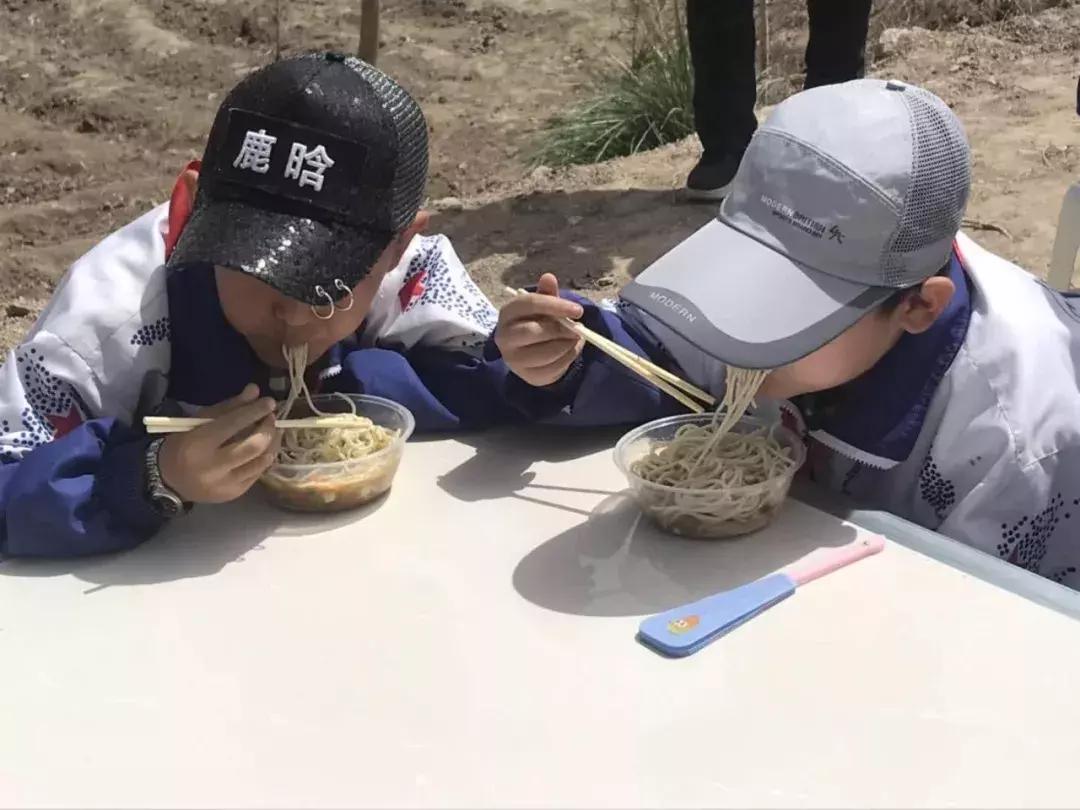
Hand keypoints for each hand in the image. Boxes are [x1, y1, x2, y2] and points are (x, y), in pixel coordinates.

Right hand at [158, 384, 281, 503]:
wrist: (169, 480)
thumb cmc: (183, 444)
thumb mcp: (198, 421)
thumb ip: (228, 407)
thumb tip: (255, 391)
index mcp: (197, 444)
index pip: (233, 424)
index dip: (254, 411)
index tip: (269, 402)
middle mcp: (212, 467)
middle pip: (253, 445)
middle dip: (268, 428)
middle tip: (271, 417)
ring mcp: (225, 484)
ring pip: (261, 461)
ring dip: (272, 443)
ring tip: (273, 430)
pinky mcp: (234, 494)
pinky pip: (258, 474)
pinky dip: (264, 458)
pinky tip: (265, 448)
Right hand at [495, 273, 585, 386]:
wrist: (526, 351)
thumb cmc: (535, 322)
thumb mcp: (541, 306)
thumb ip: (546, 293)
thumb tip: (549, 277)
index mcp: (508, 313)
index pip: (530, 304)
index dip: (556, 305)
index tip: (578, 310)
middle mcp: (504, 337)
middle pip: (534, 331)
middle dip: (560, 330)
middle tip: (577, 329)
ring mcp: (513, 359)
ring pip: (545, 353)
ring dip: (567, 345)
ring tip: (575, 339)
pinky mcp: (527, 375)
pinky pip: (552, 369)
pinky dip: (568, 358)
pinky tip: (569, 350)